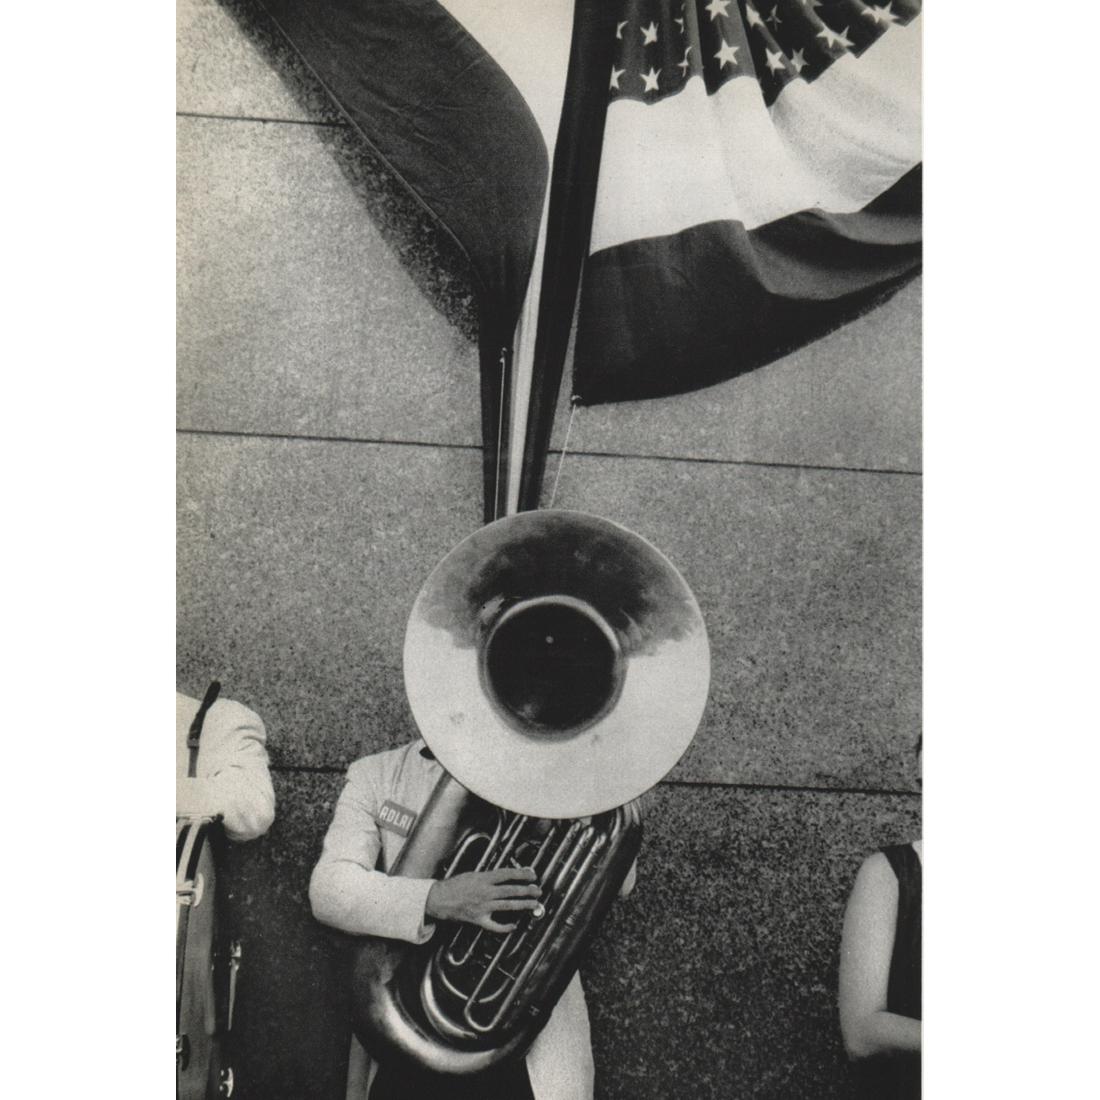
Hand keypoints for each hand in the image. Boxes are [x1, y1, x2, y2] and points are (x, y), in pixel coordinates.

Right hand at [425, 867, 540, 932]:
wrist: (438, 899)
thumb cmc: (454, 885)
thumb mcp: (472, 874)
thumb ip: (488, 876)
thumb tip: (505, 876)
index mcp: (483, 878)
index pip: (507, 874)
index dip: (522, 874)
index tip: (532, 874)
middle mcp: (485, 892)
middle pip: (511, 890)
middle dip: (527, 890)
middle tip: (538, 890)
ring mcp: (483, 907)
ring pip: (507, 906)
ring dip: (523, 905)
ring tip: (533, 904)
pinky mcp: (478, 919)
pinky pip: (495, 925)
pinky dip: (505, 926)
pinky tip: (513, 925)